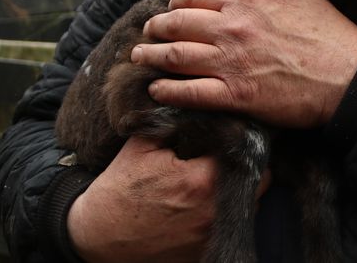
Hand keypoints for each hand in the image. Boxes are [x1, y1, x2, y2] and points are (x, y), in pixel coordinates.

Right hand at [67, 136, 269, 261]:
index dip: (241, 143)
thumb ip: (176, 123)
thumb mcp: (142, 145)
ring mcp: (209, 235)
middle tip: (229, 159)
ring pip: (249, 207)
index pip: (244, 154)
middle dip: (246, 168)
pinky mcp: (203, 251)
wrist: (97, 234)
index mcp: (200, 179)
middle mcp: (212, 210)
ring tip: (216, 181)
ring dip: (238, 192)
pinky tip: (206, 204)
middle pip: (259, 183)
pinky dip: (224, 214)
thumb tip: (201, 107)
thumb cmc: (119, 188)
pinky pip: (230, 227)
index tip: (232, 138)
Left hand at [132, 0, 356, 128]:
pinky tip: (156, 89)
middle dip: (156, 28)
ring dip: (151, 57)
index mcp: (247, 1)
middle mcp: (232, 28)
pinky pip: (190, 92)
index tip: (173, 9)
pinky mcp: (235, 96)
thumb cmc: (330, 33)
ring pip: (175, 56)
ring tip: (140, 58)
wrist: (350, 76)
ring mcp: (231, 62)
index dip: (178, 2)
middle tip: (147, 34)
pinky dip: (168, 90)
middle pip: (177, 23)